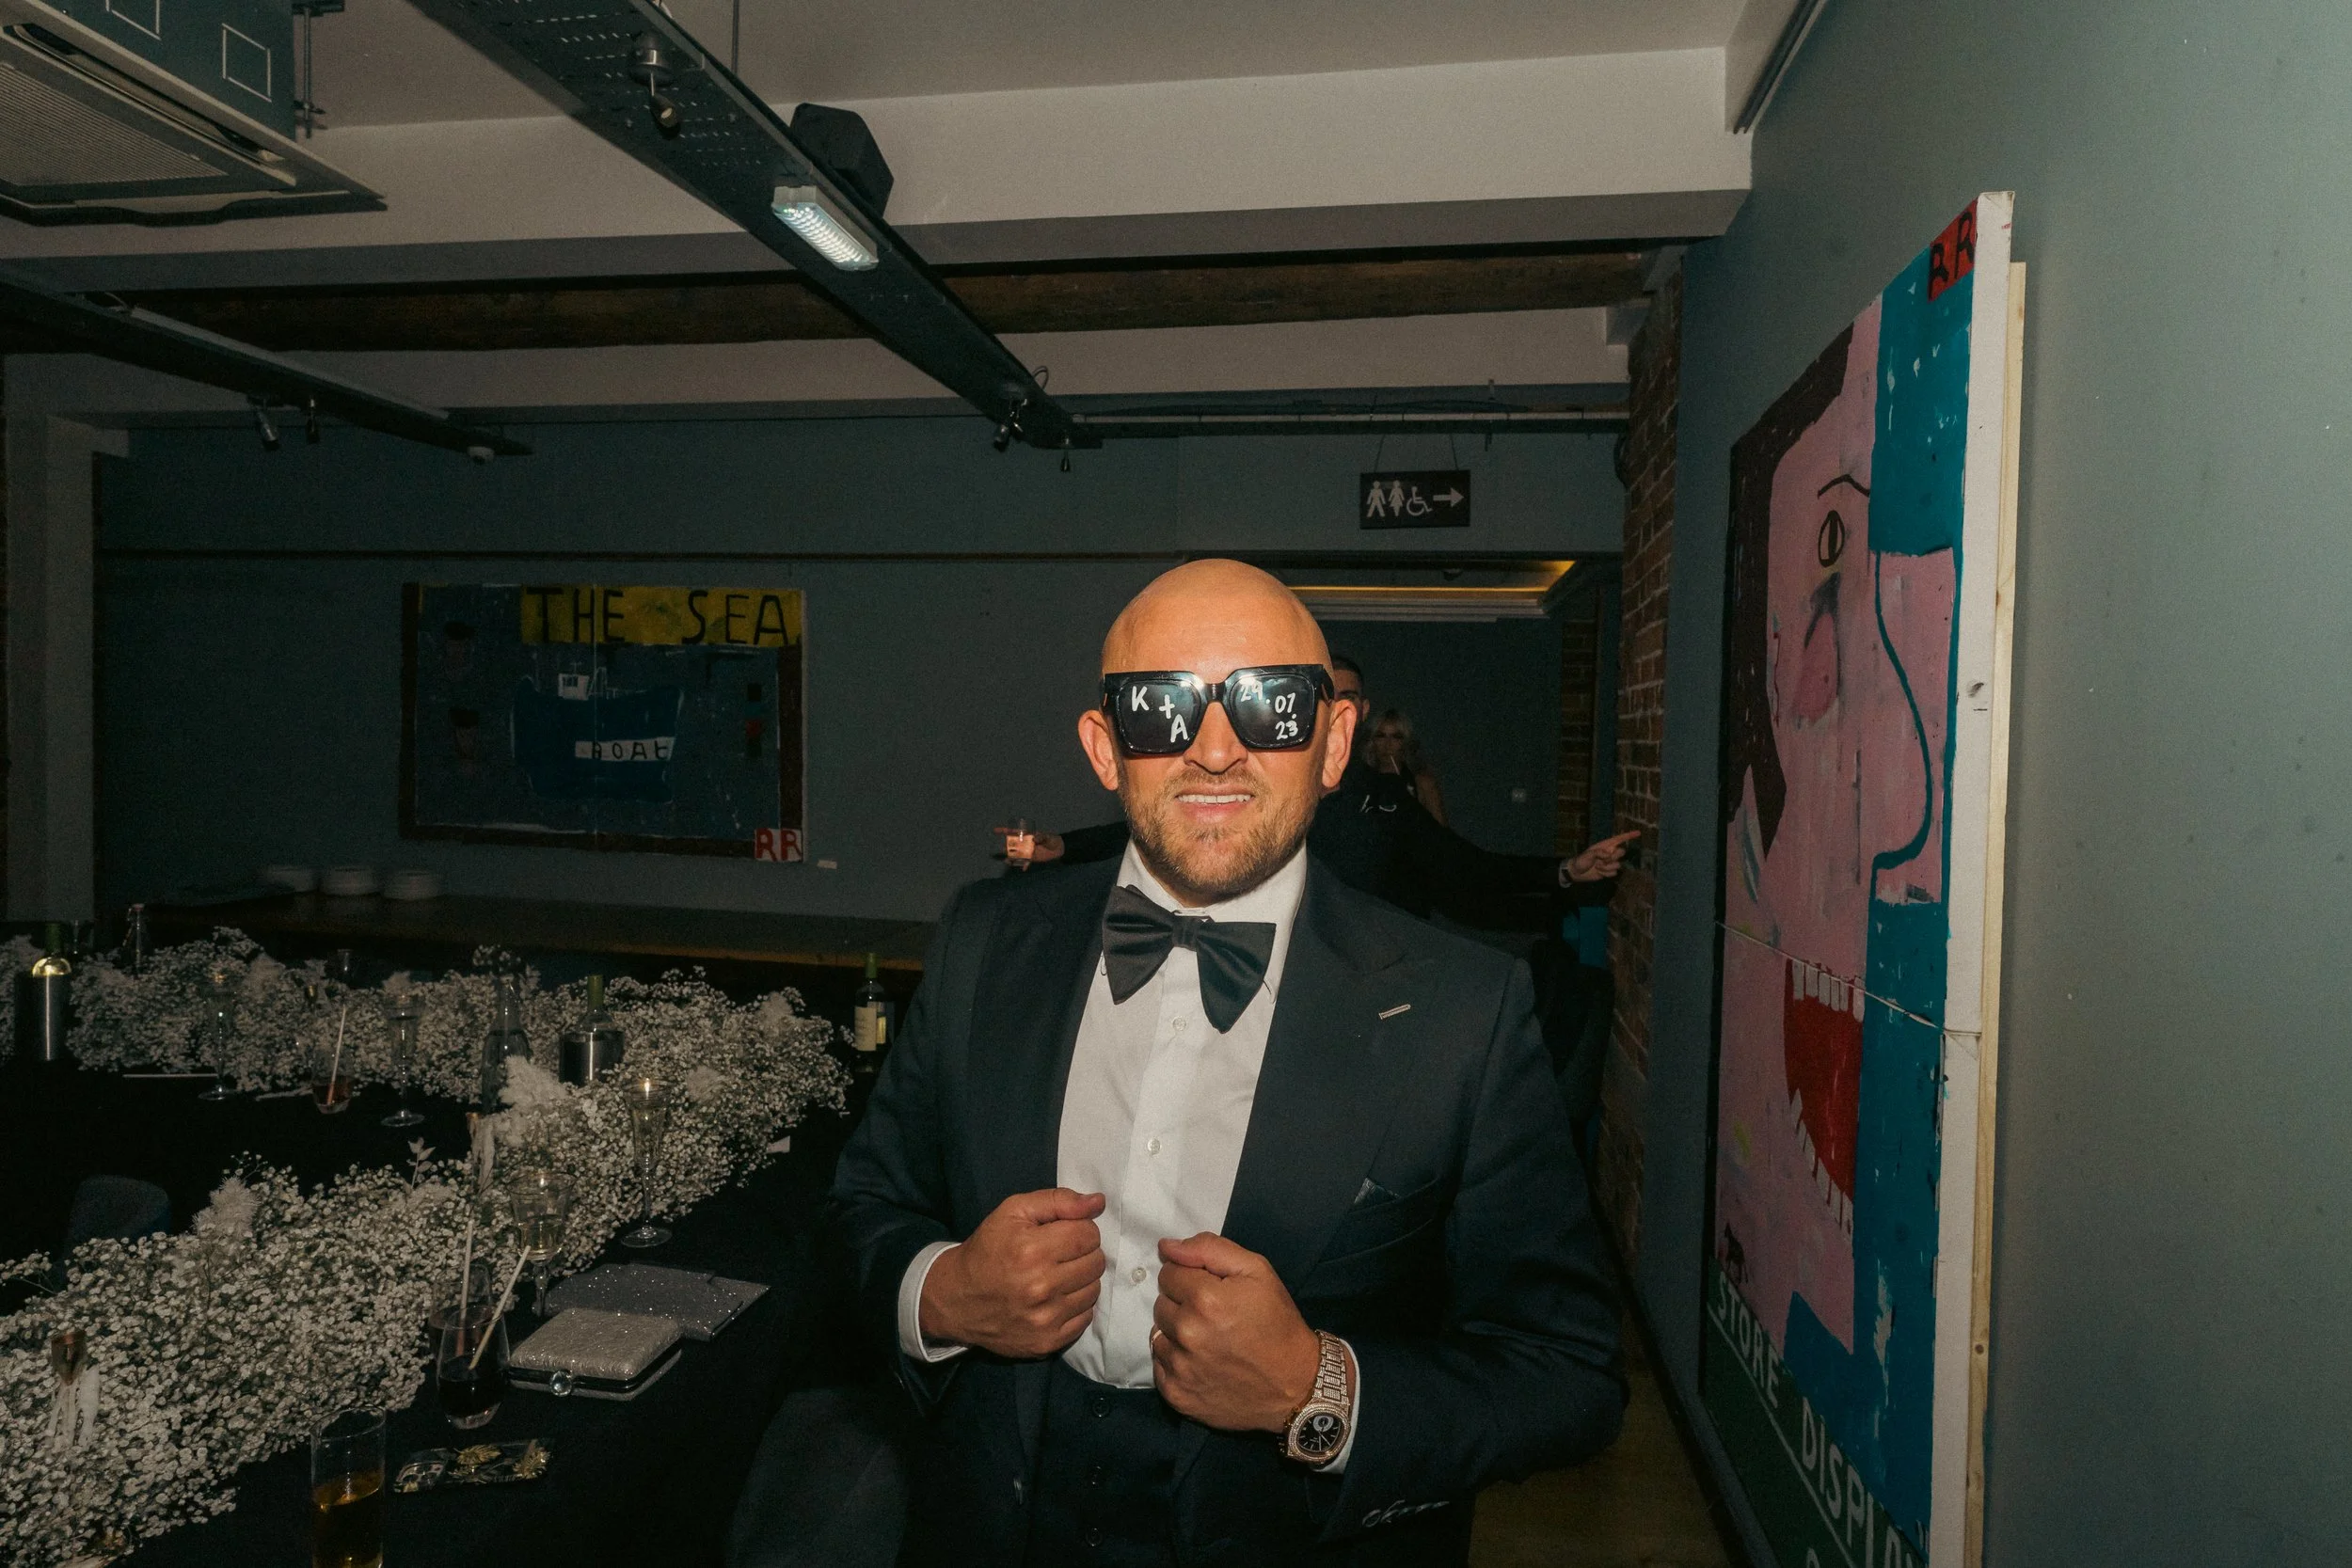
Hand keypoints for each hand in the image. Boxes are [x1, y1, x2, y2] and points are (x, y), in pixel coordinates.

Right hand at [920, 1188, 1104, 1357]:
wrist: (957, 1299)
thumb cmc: (988, 1249)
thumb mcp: (1014, 1211)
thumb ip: (1058, 1201)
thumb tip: (1099, 1202)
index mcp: (1032, 1250)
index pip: (1089, 1235)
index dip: (1080, 1229)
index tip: (1063, 1234)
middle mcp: (1040, 1287)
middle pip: (1096, 1263)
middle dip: (1083, 1254)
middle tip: (1060, 1255)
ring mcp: (1045, 1319)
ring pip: (1094, 1290)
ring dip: (1081, 1280)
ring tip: (1057, 1276)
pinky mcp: (1047, 1342)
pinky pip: (1086, 1318)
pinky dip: (1076, 1306)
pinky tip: (1055, 1299)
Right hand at [992, 825, 1065, 866]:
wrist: (1059, 849)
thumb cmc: (1052, 840)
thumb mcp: (1047, 837)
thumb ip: (1041, 837)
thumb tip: (1035, 839)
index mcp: (1027, 835)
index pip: (1013, 832)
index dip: (1004, 831)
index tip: (995, 831)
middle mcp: (1025, 843)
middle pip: (1012, 845)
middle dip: (1006, 847)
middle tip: (1001, 850)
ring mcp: (1027, 851)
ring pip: (1016, 854)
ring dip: (1011, 858)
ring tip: (1007, 862)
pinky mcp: (1031, 858)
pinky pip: (1025, 862)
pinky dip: (1024, 865)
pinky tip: (1024, 869)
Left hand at [1151, 1233, 1319, 1432]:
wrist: (1295, 1385)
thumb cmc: (1277, 1323)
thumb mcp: (1257, 1271)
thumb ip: (1209, 1249)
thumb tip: (1166, 1247)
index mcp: (1205, 1299)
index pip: (1168, 1273)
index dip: (1190, 1277)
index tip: (1211, 1290)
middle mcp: (1187, 1333)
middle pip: (1160, 1303)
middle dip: (1182, 1304)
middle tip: (1213, 1316)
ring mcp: (1179, 1368)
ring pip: (1157, 1334)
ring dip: (1176, 1333)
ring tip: (1207, 1340)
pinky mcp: (1177, 1394)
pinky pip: (1159, 1365)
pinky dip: (1175, 1361)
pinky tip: (1200, 1362)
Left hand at [1562, 830, 1639, 883]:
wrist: (1577, 872)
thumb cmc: (1581, 860)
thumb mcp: (1588, 854)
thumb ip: (1598, 853)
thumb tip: (1608, 854)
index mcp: (1605, 846)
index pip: (1619, 839)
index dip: (1629, 835)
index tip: (1638, 833)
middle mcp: (1609, 853)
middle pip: (1621, 852)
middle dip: (1613, 857)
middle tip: (1602, 860)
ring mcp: (1610, 862)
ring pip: (1618, 864)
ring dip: (1607, 867)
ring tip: (1597, 866)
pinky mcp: (1609, 871)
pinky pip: (1614, 873)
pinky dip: (1606, 873)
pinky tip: (1599, 872)